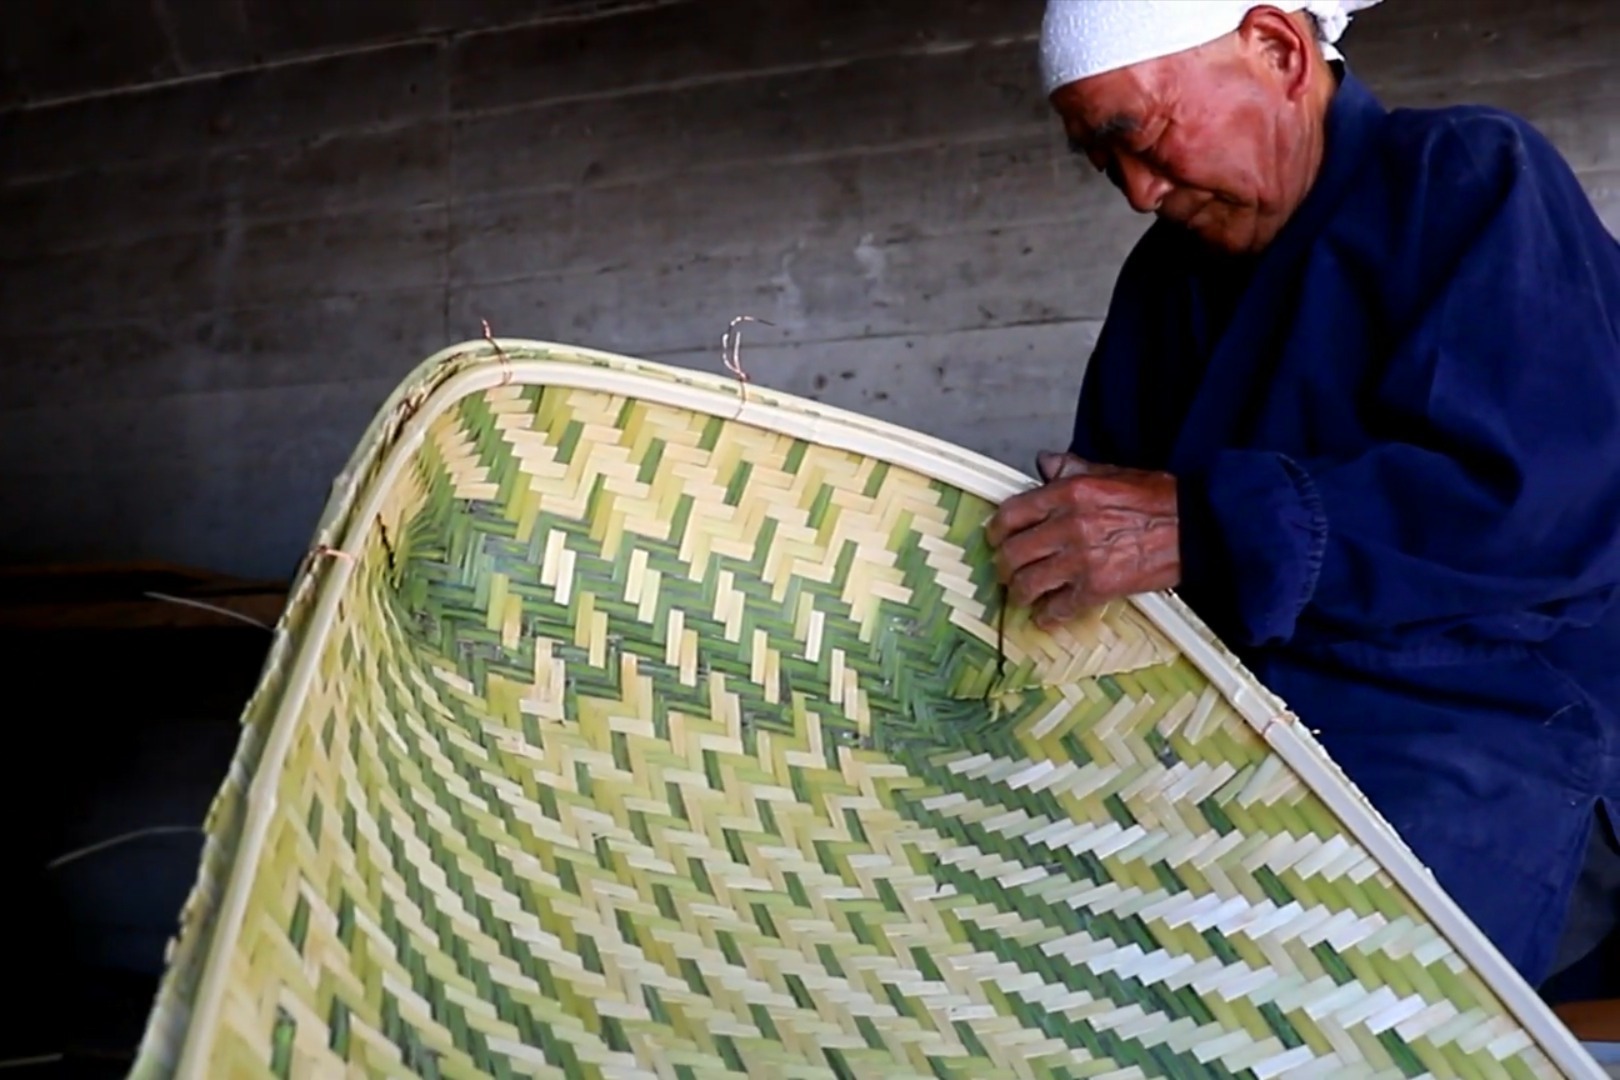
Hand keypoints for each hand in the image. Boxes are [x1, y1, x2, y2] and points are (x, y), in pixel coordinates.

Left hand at [985, 451, 1181, 628]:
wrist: (1197, 528)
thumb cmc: (1159, 500)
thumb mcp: (1111, 472)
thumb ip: (1072, 469)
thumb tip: (1045, 463)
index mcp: (1069, 493)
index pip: (1012, 513)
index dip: (996, 530)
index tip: (996, 538)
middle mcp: (1069, 525)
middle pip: (1012, 552)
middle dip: (1004, 565)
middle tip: (1007, 570)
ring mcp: (1081, 560)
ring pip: (1027, 584)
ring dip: (1020, 592)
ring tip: (1023, 594)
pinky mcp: (1098, 588)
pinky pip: (1057, 608)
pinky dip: (1047, 615)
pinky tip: (1046, 614)